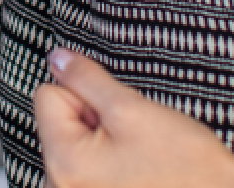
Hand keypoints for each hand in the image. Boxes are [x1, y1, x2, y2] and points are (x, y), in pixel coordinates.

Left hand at [36, 49, 233, 187]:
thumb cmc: (186, 167)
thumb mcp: (131, 109)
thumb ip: (86, 78)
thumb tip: (57, 58)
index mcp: (63, 164)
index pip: (47, 96)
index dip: (84, 93)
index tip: (114, 114)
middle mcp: (58, 186)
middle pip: (58, 122)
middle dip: (91, 119)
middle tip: (130, 137)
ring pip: (72, 141)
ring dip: (100, 141)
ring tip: (135, 156)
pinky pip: (83, 165)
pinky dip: (104, 161)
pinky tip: (133, 171)